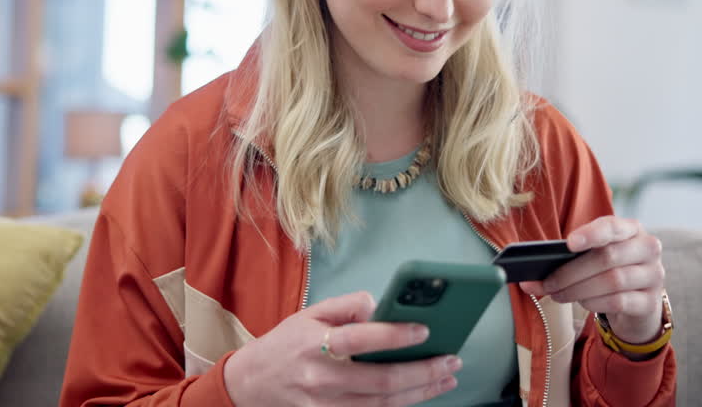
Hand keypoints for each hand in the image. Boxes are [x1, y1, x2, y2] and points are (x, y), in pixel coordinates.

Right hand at [223, 291, 462, 406]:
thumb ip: (345, 306)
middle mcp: (320, 377)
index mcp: (314, 343)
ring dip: (420, 392)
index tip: (425, 329)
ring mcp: (324, 405)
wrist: (250, 385)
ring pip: (382, 405)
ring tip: (446, 378)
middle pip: (380, 381)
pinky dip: (400, 406)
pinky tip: (421, 394)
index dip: (394, 335)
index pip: (360, 339)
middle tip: (451, 360)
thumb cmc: (285, 345)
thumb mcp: (309, 314)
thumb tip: (379, 304)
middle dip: (422, 371)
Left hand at [518, 216, 664, 345]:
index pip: (613, 226)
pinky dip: (594, 302)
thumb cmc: (609, 270)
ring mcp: (653, 275)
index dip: (591, 234)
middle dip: (570, 272)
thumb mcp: (597, 254)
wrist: (637, 301)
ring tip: (557, 294)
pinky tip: (582, 303)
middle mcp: (648, 248)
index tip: (568, 243)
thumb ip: (576, 253)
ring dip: (578, 289)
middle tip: (547, 283)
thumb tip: (536, 268)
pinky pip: (618, 301)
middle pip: (607, 257)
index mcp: (632, 229)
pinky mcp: (650, 302)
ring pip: (611, 281)